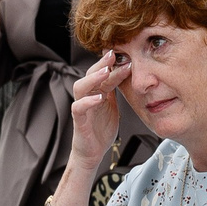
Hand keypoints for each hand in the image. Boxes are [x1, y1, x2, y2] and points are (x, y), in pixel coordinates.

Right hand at [67, 50, 131, 173]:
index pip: (103, 72)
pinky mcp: (79, 120)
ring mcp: (82, 107)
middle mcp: (88, 96)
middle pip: (90, 74)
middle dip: (101, 63)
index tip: (125, 53)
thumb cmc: (101, 129)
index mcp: (98, 92)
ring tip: (105, 72)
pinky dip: (88, 101)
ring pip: (81, 87)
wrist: (93, 152)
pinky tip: (99, 98)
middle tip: (113, 54)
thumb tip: (128, 73)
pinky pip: (79, 107)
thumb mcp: (113, 106)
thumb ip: (115, 90)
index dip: (112, 63)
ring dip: (93, 78)